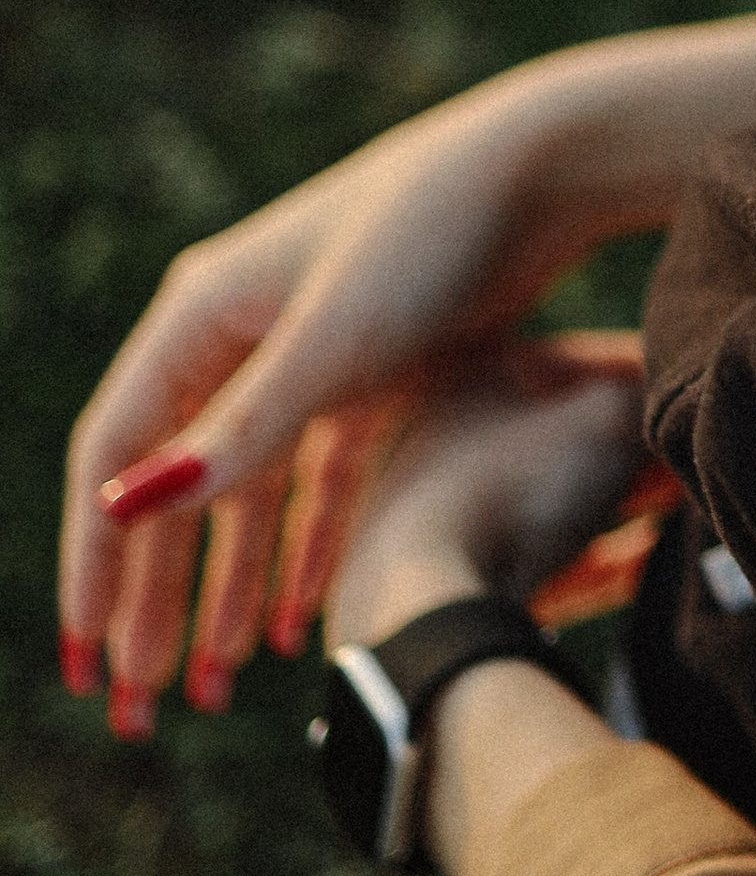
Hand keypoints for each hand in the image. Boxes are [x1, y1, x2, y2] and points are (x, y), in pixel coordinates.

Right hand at [59, 102, 620, 728]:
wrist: (545, 168)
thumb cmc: (430, 239)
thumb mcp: (331, 344)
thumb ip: (239, 431)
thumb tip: (129, 508)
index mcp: (200, 318)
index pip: (118, 457)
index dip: (96, 562)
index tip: (90, 659)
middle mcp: (238, 334)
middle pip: (175, 489)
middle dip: (152, 602)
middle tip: (136, 707)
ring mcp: (305, 352)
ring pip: (245, 497)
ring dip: (224, 591)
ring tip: (209, 689)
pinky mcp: (372, 367)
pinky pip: (314, 481)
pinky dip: (303, 549)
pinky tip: (295, 620)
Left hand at [324, 338, 644, 875]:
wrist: (426, 601)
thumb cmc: (512, 487)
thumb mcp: (605, 421)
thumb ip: (649, 399)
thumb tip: (681, 403)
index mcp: (469, 376)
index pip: (576, 362)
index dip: (642, 371)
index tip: (689, 388)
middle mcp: (443, 435)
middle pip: (562, 433)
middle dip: (632, 444)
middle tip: (688, 453)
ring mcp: (440, 510)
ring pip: (551, 497)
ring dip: (616, 501)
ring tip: (677, 505)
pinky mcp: (448, 579)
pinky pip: (537, 561)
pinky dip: (592, 561)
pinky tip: (641, 562)